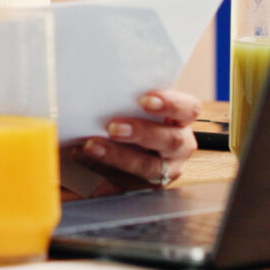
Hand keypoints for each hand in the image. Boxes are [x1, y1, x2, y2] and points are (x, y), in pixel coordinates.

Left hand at [65, 90, 200, 191]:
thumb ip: (127, 98)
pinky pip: (126, 182)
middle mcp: (180, 145)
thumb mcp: (136, 106)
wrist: (128, 148)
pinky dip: (101, 169)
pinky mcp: (144, 186)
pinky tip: (81, 157)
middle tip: (113, 127)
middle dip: (141, 132)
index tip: (145, 100)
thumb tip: (98, 84)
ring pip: (148, 167)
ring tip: (90, 146)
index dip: (170, 104)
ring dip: (117, 156)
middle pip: (171, 140)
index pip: (188, 109)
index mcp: (182, 119)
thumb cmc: (134, 117)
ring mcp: (165, 169)